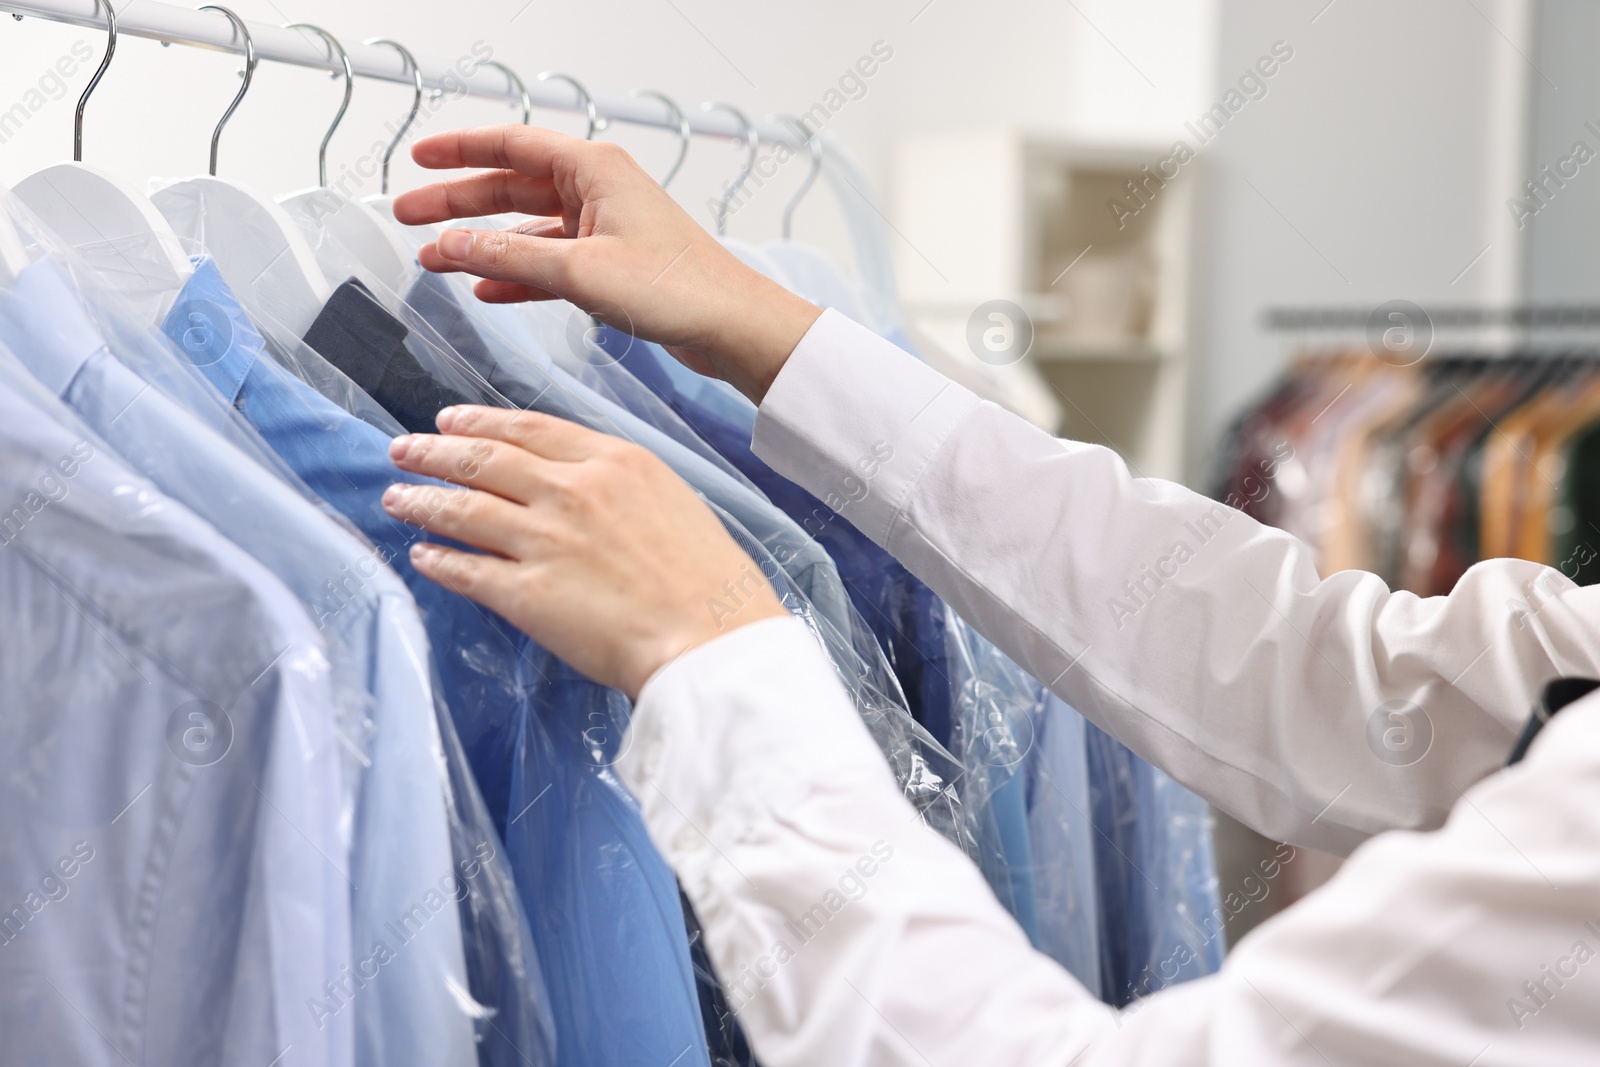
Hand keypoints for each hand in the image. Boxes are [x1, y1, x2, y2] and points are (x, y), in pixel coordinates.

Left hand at [382, 404, 787, 698]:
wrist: (713, 639)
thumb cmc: (710, 579)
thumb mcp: (672, 500)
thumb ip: (619, 485)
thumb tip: (577, 485)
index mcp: (614, 462)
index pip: (529, 428)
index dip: (480, 422)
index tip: (450, 420)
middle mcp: (572, 492)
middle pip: (484, 460)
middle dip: (435, 452)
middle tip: (403, 450)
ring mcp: (545, 542)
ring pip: (462, 510)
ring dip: (422, 501)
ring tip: (395, 497)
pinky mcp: (527, 595)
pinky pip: (466, 570)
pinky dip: (438, 559)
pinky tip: (422, 554)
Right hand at [392, 125, 822, 403]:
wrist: (732, 326)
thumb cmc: (678, 288)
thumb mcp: (579, 271)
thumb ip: (509, 256)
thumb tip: (451, 244)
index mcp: (593, 170)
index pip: (510, 145)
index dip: (459, 151)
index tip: (418, 158)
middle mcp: (598, 190)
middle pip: (511, 186)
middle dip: (458, 204)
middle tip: (408, 216)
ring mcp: (605, 228)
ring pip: (527, 228)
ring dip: (482, 245)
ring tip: (434, 261)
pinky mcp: (613, 265)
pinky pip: (550, 263)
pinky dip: (517, 275)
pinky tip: (486, 290)